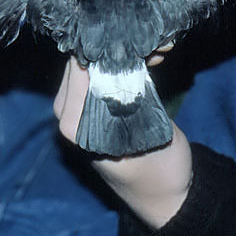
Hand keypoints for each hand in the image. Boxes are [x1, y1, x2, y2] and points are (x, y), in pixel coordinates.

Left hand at [54, 58, 191, 229]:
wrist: (166, 193)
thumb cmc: (157, 170)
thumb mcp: (147, 135)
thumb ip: (128, 99)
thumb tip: (119, 57)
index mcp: (72, 123)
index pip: (77, 68)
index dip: (106, 50)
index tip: (135, 42)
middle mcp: (69, 112)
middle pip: (83, 61)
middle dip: (115, 47)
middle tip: (151, 46)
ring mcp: (80, 106)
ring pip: (95, 62)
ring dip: (125, 53)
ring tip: (157, 52)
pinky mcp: (96, 101)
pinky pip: (105, 71)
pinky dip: (127, 62)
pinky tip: (154, 59)